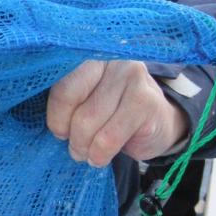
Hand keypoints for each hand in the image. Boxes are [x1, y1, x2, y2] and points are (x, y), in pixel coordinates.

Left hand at [46, 61, 188, 167]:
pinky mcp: (145, 100)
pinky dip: (99, 154)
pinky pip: (108, 137)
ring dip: (84, 147)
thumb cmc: (115, 114)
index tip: (61, 132)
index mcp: (89, 58)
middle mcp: (110, 61)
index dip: (56, 116)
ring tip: (88, 154)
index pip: (60, 85)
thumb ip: (70, 104)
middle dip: (70, 133)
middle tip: (76, 148)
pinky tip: (101, 157)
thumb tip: (54, 128)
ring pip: (87, 121)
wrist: (160, 124)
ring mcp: (131, 76)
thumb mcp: (89, 103)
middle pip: (71, 100)